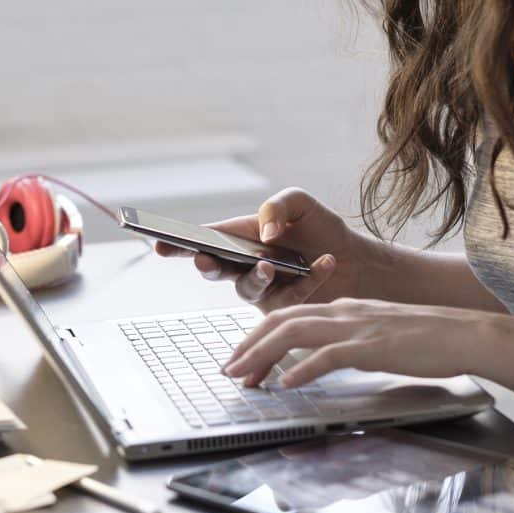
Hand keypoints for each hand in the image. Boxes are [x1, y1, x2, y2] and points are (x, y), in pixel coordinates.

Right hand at [153, 188, 359, 312]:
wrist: (355, 259)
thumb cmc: (319, 229)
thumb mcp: (299, 203)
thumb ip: (278, 206)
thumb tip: (265, 231)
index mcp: (238, 238)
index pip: (202, 240)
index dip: (177, 244)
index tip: (159, 243)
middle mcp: (243, 266)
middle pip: (214, 269)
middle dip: (205, 265)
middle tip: (204, 261)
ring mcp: (261, 290)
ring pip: (246, 290)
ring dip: (255, 277)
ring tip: (270, 265)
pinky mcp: (284, 309)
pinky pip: (288, 300)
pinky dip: (309, 279)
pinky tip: (325, 262)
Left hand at [220, 297, 488, 387]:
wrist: (465, 334)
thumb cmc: (428, 339)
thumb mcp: (379, 334)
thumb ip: (349, 342)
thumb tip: (321, 361)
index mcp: (344, 308)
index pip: (289, 315)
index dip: (258, 335)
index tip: (240, 357)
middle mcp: (344, 311)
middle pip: (281, 321)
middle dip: (249, 346)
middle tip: (229, 370)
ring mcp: (356, 327)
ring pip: (294, 334)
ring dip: (263, 356)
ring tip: (244, 377)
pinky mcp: (371, 346)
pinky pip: (327, 356)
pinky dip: (301, 370)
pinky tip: (285, 385)